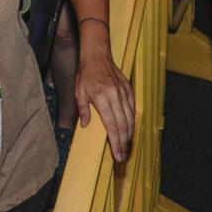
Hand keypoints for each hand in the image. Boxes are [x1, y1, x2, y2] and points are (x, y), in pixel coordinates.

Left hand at [74, 28, 135, 161]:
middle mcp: (115, 96)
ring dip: (129, 134)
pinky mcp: (129, 89)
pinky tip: (130, 129)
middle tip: (123, 156)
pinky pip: (133, 108)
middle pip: (123, 125)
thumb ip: (83, 110)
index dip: (116, 142)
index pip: (112, 126)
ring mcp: (124, 92)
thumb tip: (85, 126)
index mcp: (102, 98)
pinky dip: (132, 120)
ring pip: (130, 118)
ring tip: (127, 146)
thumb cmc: (86, 75)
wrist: (98, 55)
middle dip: (124, 143)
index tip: (117, 154)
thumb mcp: (79, 92)